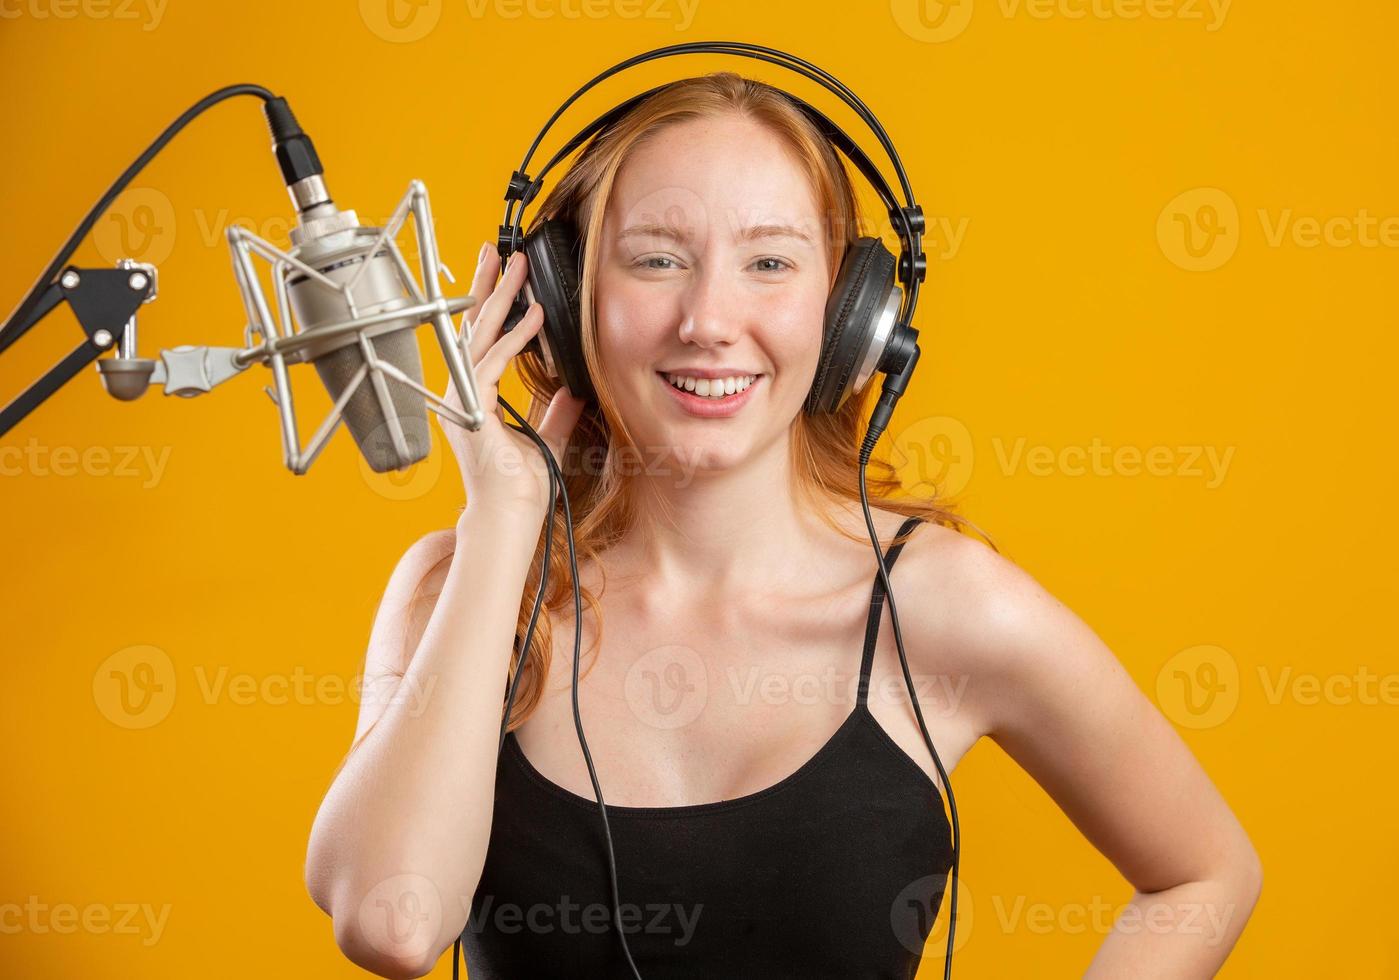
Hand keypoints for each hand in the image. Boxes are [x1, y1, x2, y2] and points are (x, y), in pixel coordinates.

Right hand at [438, 242, 586, 522]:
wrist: (511, 520)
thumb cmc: (523, 490)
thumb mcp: (548, 441)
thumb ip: (555, 413)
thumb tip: (572, 389)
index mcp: (473, 399)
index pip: (479, 342)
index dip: (490, 307)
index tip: (502, 276)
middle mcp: (462, 396)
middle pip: (470, 328)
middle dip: (487, 287)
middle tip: (500, 252)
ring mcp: (462, 401)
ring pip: (478, 337)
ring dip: (501, 301)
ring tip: (519, 270)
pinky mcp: (472, 409)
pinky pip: (492, 363)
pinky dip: (514, 337)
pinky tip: (534, 316)